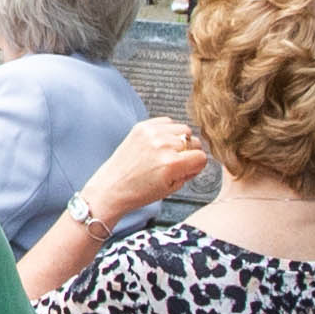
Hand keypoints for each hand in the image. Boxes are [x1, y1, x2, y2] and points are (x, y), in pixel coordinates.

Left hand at [87, 115, 218, 217]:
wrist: (113, 187)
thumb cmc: (139, 191)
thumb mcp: (172, 188)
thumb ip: (190, 172)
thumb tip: (199, 158)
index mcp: (172, 164)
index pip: (201, 156)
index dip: (196, 165)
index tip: (189, 169)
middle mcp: (163, 145)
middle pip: (194, 141)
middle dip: (189, 153)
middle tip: (177, 162)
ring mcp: (152, 133)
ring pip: (183, 129)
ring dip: (180, 140)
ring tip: (167, 152)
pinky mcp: (142, 127)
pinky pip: (168, 122)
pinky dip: (167, 131)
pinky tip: (159, 143)